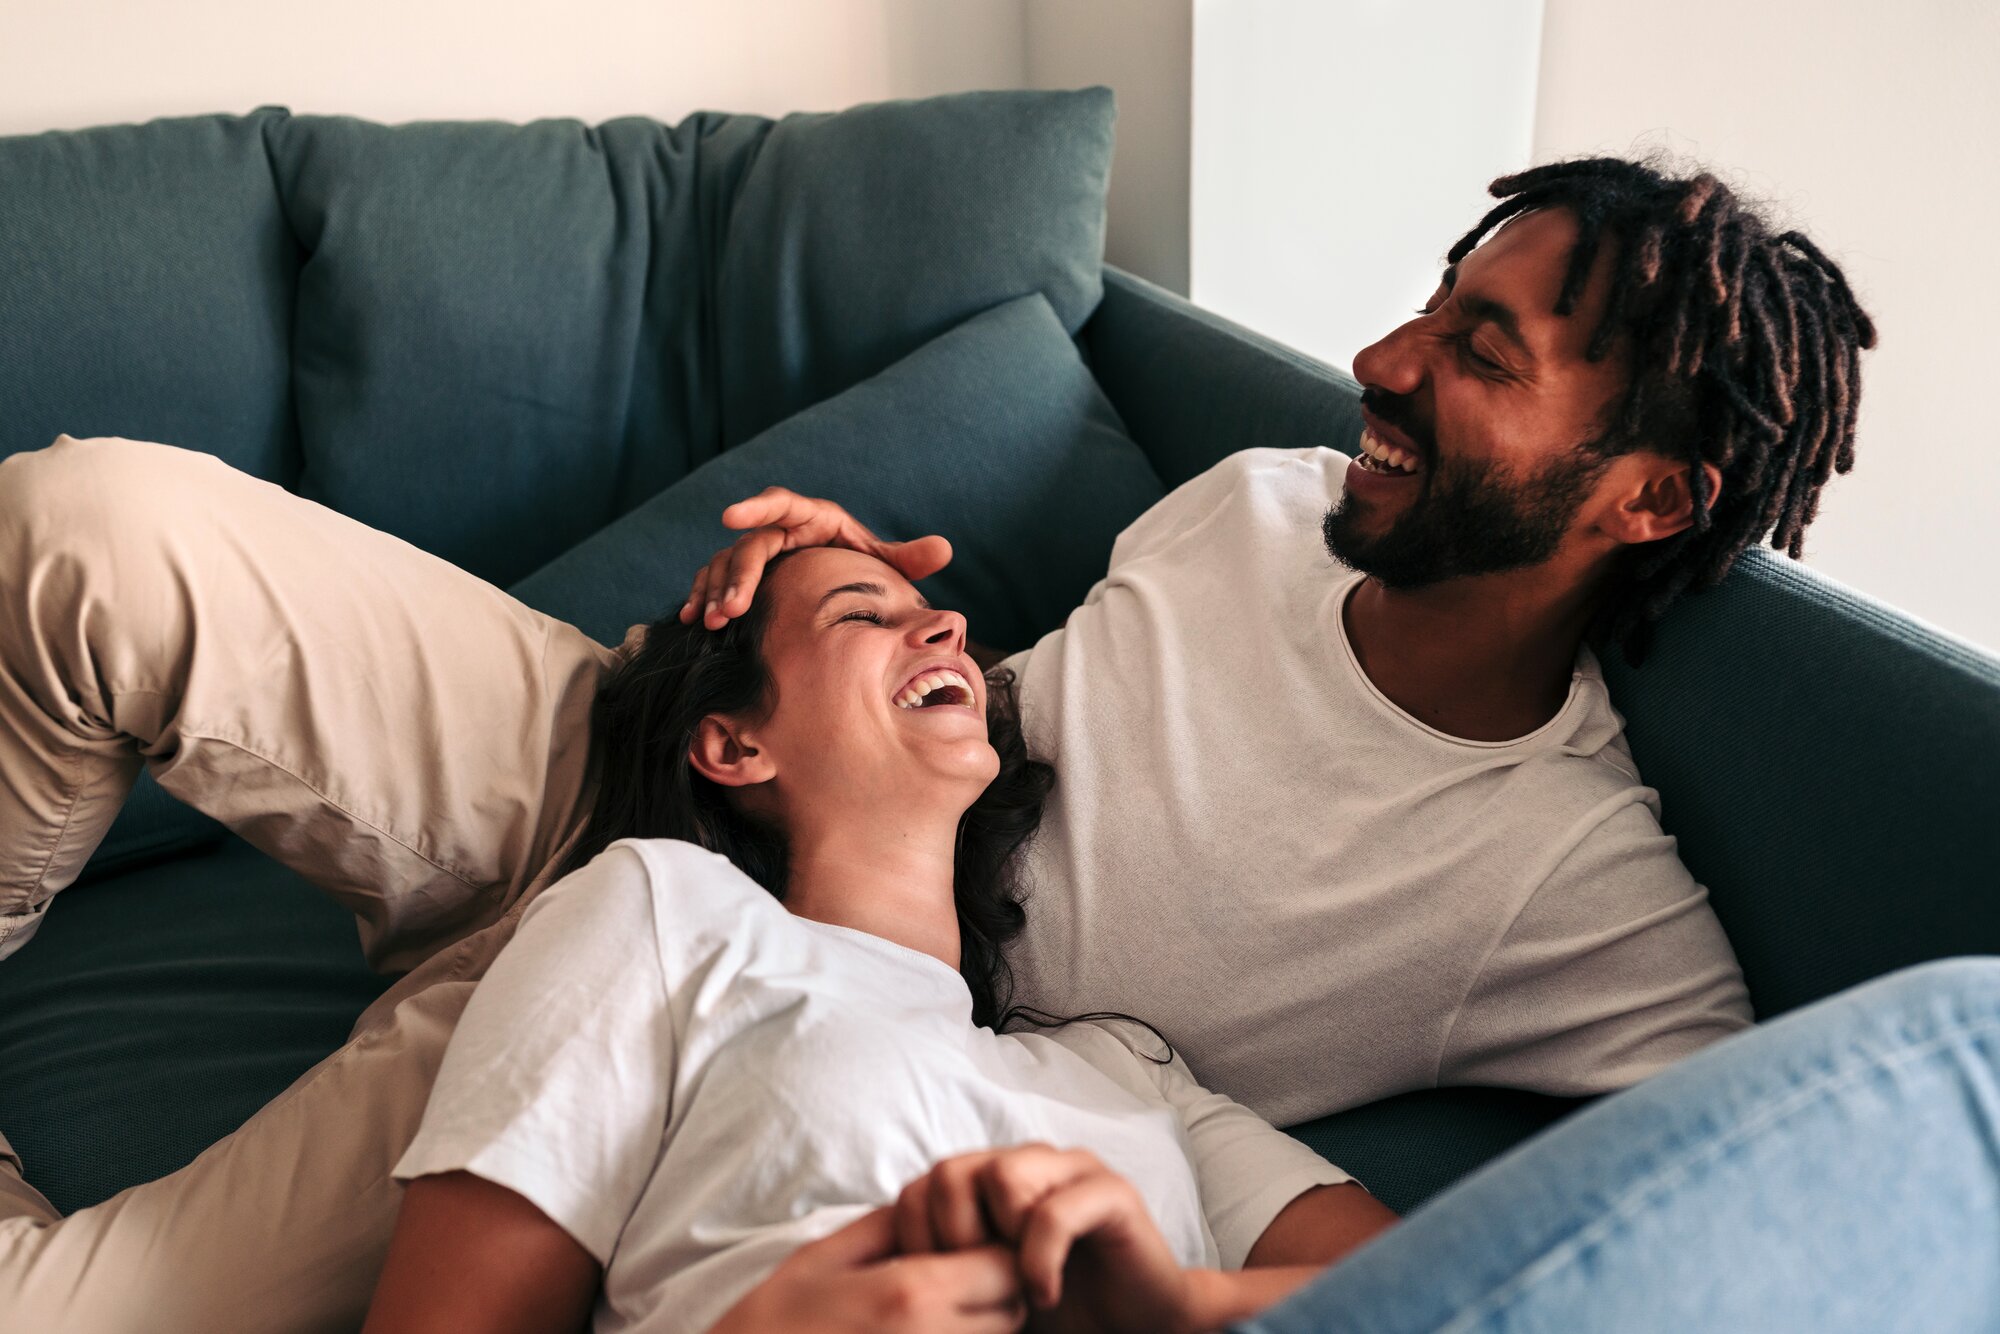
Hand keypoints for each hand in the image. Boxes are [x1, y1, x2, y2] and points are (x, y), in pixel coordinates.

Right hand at [678, 487, 953, 629]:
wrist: (837, 580)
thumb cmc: (858, 566)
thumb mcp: (881, 563)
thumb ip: (907, 558)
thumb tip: (944, 548)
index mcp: (811, 519)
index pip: (781, 504)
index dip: (756, 508)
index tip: (729, 517)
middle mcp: (779, 531)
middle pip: (751, 546)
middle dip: (738, 576)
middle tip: (731, 609)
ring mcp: (756, 554)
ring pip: (724, 565)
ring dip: (715, 592)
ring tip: (712, 622)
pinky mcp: (741, 576)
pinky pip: (713, 582)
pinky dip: (701, 598)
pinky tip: (691, 621)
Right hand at [708, 1207, 1023, 1333]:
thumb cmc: (773, 1323)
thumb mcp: (823, 1257)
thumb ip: (887, 1224)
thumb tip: (934, 1199)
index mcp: (911, 1293)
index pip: (1007, 1266)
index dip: (994, 1254)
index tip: (968, 1252)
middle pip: (1012, 1312)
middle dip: (996, 1295)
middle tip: (954, 1286)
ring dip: (981, 1326)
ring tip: (931, 1315)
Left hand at [893, 1145, 1191, 1333]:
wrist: (1132, 1326)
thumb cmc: (1053, 1311)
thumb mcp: (983, 1288)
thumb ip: (946, 1264)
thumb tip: (887, 1279)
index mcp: (988, 1181)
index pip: (919, 1188)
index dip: (918, 1245)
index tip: (940, 1292)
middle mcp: (1026, 1163)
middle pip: (950, 1172)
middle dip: (954, 1242)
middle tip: (976, 1290)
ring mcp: (1071, 1170)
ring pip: (1002, 1175)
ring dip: (1001, 1244)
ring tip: (1015, 1288)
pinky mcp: (1112, 1192)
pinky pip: (1055, 1212)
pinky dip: (1041, 1261)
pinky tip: (1046, 1295)